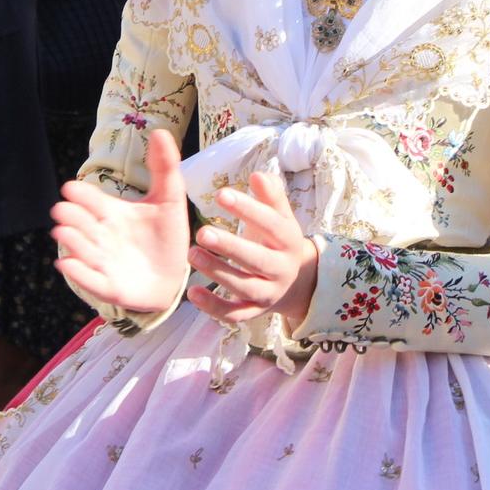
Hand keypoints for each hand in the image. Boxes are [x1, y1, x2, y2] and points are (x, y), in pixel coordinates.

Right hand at [52, 128, 190, 316]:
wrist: (173, 277)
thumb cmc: (166, 236)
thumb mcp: (169, 199)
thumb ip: (164, 167)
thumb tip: (160, 131)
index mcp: (111, 213)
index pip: (91, 201)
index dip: (81, 195)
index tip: (71, 188)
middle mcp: (101, 236)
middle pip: (81, 224)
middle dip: (71, 217)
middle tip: (62, 210)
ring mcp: (102, 261)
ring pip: (82, 250)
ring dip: (72, 242)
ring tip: (63, 232)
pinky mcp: (108, 286)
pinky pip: (90, 280)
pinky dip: (77, 272)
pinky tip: (67, 263)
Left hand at [188, 170, 318, 329]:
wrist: (297, 281)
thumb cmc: (276, 237)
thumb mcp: (280, 214)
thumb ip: (270, 193)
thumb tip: (258, 175)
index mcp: (288, 239)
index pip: (270, 223)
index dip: (248, 209)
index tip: (221, 194)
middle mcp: (282, 269)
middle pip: (257, 259)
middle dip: (230, 247)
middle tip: (202, 232)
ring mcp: (269, 292)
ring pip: (244, 286)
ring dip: (218, 272)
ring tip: (192, 254)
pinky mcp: (255, 311)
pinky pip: (235, 314)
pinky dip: (214, 307)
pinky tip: (193, 293)